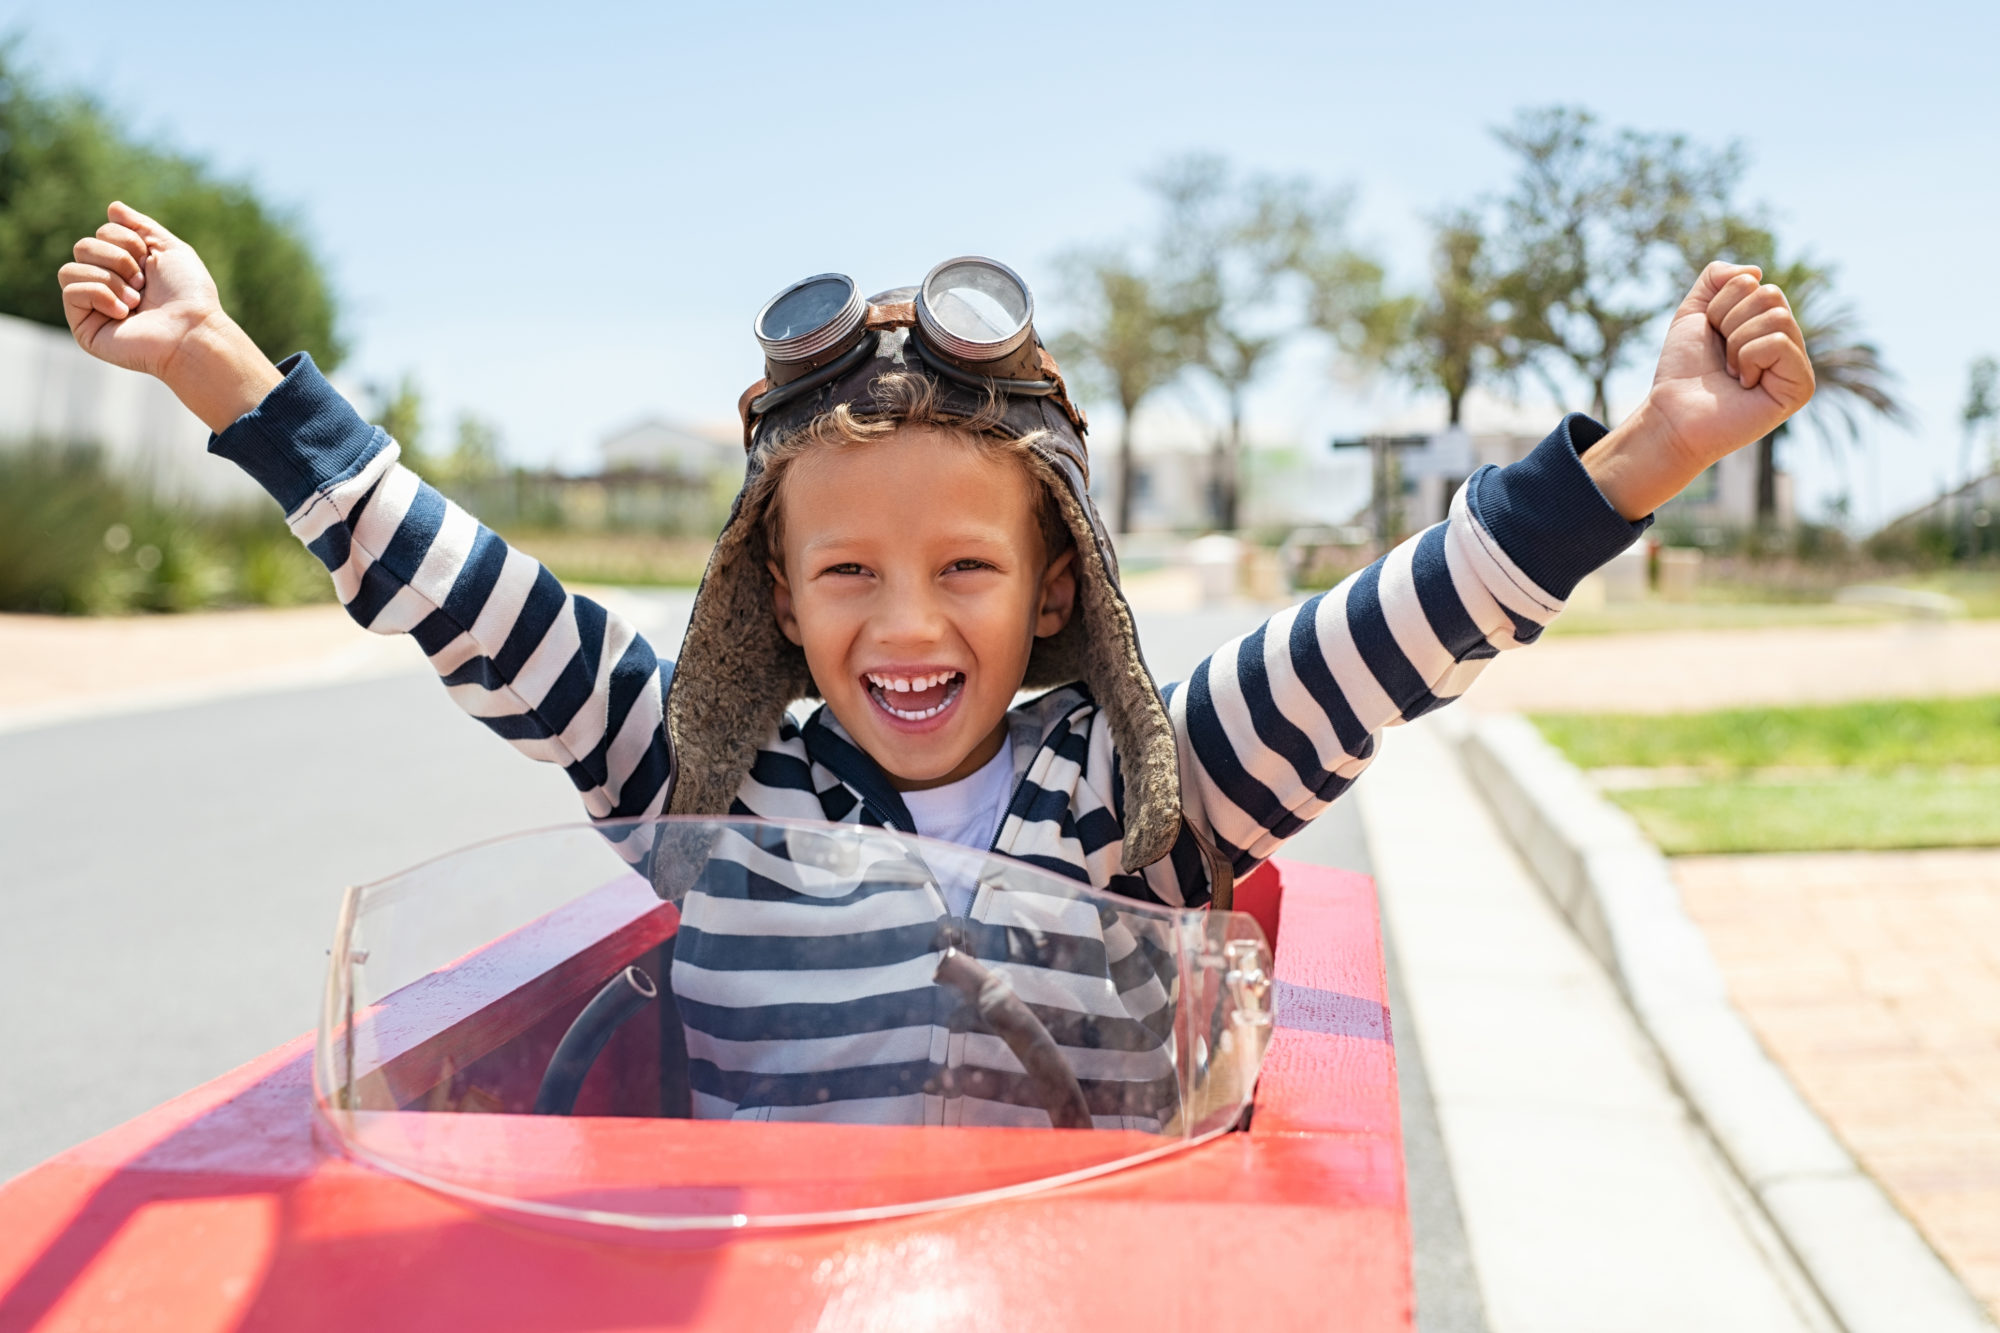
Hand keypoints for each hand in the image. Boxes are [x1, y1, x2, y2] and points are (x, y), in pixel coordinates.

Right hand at [57, 202, 280, 432]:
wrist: (192, 331)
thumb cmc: (189, 293)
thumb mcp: (169, 248)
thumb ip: (141, 227)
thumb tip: (112, 207)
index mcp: (125, 265)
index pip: (103, 232)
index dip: (128, 241)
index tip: (150, 262)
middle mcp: (107, 283)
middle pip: (83, 246)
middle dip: (117, 259)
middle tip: (143, 283)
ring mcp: (93, 307)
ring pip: (70, 268)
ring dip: (110, 279)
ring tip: (136, 301)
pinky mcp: (84, 328)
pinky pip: (71, 291)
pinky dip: (99, 295)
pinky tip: (123, 313)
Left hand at [1583, 262, 1814, 518]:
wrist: (1672, 413)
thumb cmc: (1683, 369)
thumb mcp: (1693, 312)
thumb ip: (1716, 278)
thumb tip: (1756, 271)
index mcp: (1766, 323)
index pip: (1753, 283)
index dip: (1719, 307)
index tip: (1711, 337)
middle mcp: (1787, 341)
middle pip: (1770, 295)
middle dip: (1730, 322)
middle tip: (1722, 357)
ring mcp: (1797, 364)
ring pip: (1777, 316)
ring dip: (1738, 343)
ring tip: (1732, 372)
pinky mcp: (1801, 387)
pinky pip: (1780, 343)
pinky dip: (1750, 357)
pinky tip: (1744, 384)